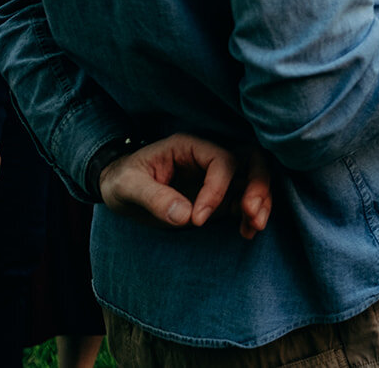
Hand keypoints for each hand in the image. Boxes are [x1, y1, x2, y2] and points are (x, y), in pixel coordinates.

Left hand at [100, 134, 272, 239]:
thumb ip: (154, 197)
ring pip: (254, 179)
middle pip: (251, 160)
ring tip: (254, 226)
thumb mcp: (127, 187)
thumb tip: (185, 215)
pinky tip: (247, 232)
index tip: (198, 218)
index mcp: (189, 147)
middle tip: (251, 213)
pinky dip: (251, 215)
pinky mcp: (218, 197)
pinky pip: (245, 200)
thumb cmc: (121, 180)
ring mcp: (215, 178)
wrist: (117, 190)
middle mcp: (208, 158)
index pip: (221, 160)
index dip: (217, 189)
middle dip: (257, 185)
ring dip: (261, 201)